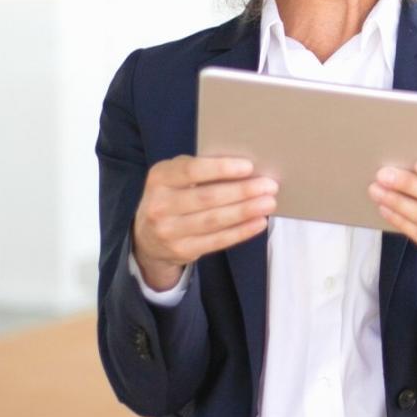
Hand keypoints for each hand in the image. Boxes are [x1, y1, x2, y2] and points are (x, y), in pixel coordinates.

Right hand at [131, 156, 276, 288]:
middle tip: (269, 186)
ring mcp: (169, 231)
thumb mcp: (174, 178)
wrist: (146, 237)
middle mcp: (160, 205)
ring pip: (214, 220)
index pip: (191, 170)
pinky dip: (241, 231)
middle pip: (207, 197)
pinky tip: (259, 222)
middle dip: (242, 191)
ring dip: (245, 211)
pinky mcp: (182, 250)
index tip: (248, 166)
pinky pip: (217, 240)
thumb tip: (244, 169)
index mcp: (160, 178)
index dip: (221, 169)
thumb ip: (199, 170)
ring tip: (268, 203)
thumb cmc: (172, 197)